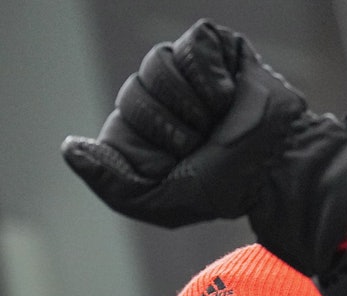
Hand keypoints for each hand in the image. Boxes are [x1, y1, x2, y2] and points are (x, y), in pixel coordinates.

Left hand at [61, 20, 346, 276]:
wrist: (276, 165)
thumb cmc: (224, 187)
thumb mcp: (159, 201)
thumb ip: (110, 182)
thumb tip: (69, 147)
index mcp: (141, 132)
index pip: (119, 124)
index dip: (149, 148)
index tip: (178, 164)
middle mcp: (158, 98)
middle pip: (134, 93)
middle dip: (172, 126)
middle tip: (202, 142)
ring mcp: (184, 70)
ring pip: (158, 63)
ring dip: (191, 103)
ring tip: (216, 119)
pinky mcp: (213, 47)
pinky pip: (192, 43)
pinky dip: (211, 75)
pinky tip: (227, 94)